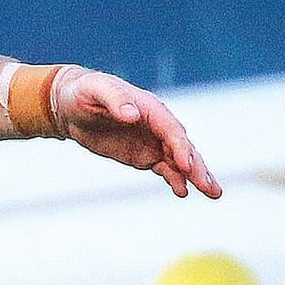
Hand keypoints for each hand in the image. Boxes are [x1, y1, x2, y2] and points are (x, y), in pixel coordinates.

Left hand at [54, 69, 219, 201]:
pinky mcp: (144, 155)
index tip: (187, 166)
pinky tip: (183, 192)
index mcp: (150, 108)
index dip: (180, 148)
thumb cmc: (84, 92)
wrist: (72, 105)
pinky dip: (175, 180)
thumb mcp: (95, 91)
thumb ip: (115, 100)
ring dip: (196, 176)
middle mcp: (157, 125)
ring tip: (213, 193)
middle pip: (183, 148)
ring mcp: (153, 141)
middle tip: (210, 187)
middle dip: (197, 167)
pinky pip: (165, 169)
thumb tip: (132, 115)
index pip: (171, 130)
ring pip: (180, 161)